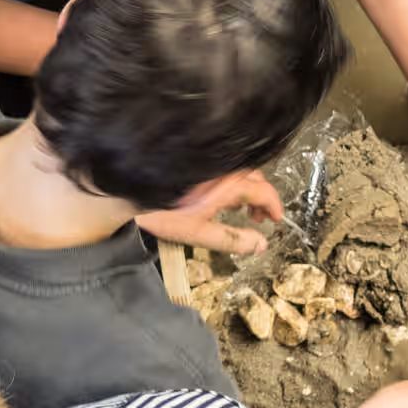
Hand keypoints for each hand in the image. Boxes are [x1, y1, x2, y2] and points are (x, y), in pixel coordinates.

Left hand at [136, 169, 284, 256]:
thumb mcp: (198, 233)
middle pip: (255, 180)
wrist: (130, 192)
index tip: (277, 219)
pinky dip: (233, 184)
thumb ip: (232, 240)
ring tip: (244, 210)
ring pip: (241, 174)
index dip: (274, 206)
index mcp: (229, 185)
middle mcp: (224, 169)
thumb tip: (261, 245)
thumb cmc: (161, 211)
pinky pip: (227, 170)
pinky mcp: (200, 163)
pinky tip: (223, 198)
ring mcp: (212, 164)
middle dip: (262, 199)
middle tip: (260, 218)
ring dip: (248, 191)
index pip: (263, 192)